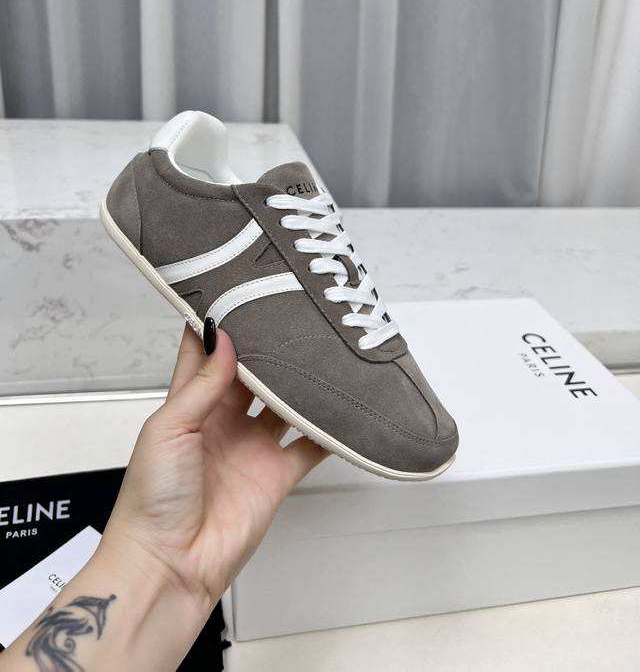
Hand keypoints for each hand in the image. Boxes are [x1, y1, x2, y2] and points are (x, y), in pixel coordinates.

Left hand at [100, 325, 327, 613]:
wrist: (170, 564)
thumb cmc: (152, 498)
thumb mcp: (169, 428)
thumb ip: (202, 385)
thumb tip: (224, 338)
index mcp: (189, 404)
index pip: (204, 353)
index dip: (218, 324)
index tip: (237, 291)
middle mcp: (223, 421)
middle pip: (253, 374)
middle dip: (270, 349)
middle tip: (293, 316)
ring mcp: (252, 447)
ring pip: (284, 404)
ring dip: (301, 384)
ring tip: (323, 352)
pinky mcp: (276, 475)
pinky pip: (309, 447)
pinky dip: (328, 431)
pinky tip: (344, 409)